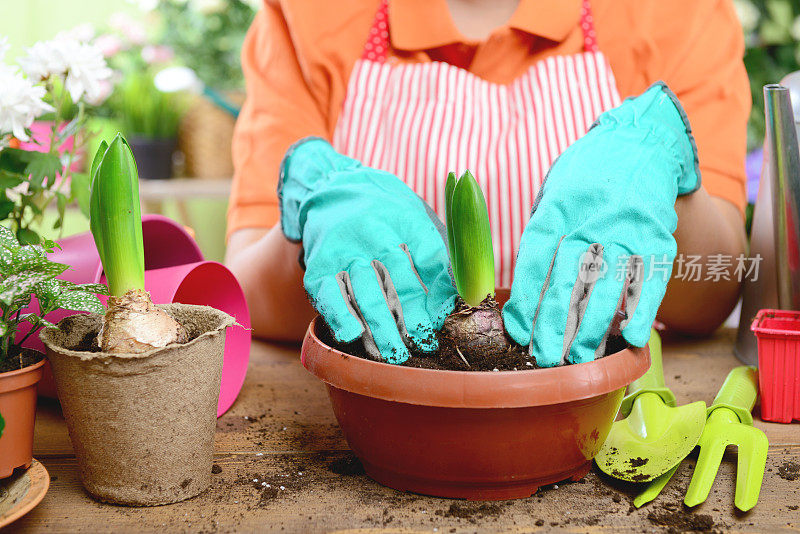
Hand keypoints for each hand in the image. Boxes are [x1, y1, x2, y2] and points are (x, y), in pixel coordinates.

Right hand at [280, 138, 456, 362]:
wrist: (331, 187)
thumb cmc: (385, 211)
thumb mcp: (416, 217)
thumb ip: (439, 251)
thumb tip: (466, 293)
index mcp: (404, 217)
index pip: (429, 254)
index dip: (441, 288)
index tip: (450, 315)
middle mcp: (373, 231)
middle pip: (397, 277)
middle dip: (413, 315)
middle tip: (426, 344)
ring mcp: (344, 249)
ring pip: (365, 291)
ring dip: (381, 326)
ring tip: (396, 354)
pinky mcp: (319, 266)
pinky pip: (328, 294)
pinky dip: (339, 315)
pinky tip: (353, 335)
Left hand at [503, 83, 699, 366]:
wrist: (639, 142)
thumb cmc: (583, 179)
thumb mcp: (552, 195)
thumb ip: (540, 239)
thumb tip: (524, 295)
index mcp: (556, 208)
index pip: (536, 261)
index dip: (526, 300)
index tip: (519, 333)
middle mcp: (590, 218)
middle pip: (570, 279)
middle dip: (556, 323)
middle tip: (547, 357)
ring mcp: (626, 227)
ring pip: (608, 284)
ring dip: (594, 326)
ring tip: (580, 357)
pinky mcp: (657, 235)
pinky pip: (649, 277)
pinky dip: (642, 310)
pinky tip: (632, 339)